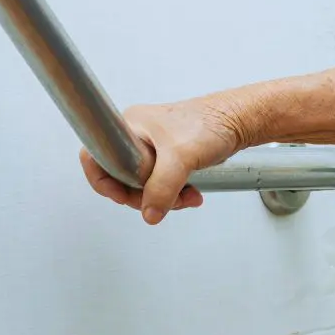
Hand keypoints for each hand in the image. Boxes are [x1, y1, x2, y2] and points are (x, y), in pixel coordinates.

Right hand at [79, 96, 249, 223]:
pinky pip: (160, 183)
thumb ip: (162, 187)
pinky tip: (191, 194)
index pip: (96, 156)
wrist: (239, 121)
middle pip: (120, 177)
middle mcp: (136, 135)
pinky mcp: (168, 157)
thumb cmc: (210, 124)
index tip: (122, 196)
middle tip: (163, 202)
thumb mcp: (181, 158)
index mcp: (129, 126)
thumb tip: (149, 213)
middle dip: (143, 196)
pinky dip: (174, 193)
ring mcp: (152, 147)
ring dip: (163, 198)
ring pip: (143, 184)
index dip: (104, 181)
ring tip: (186, 197)